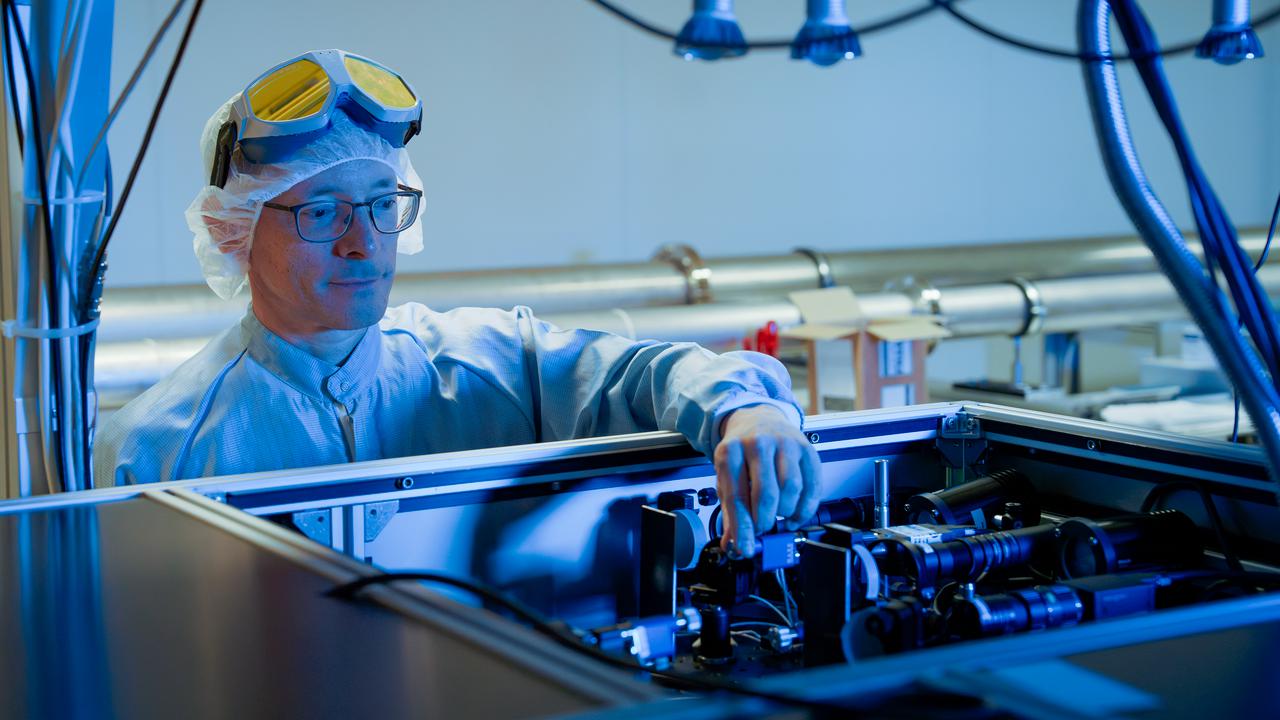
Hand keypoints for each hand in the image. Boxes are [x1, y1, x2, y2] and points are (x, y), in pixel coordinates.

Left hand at [713, 405, 820, 557]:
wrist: (759, 419)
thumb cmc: (742, 453)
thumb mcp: (727, 476)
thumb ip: (730, 511)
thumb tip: (732, 544)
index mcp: (730, 452)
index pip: (736, 497)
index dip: (742, 527)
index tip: (747, 548)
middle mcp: (757, 444)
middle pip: (766, 494)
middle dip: (765, 521)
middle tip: (763, 528)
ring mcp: (784, 444)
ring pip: (791, 490)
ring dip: (786, 512)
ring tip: (779, 516)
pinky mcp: (806, 448)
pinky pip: (811, 485)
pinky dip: (805, 508)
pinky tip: (795, 514)